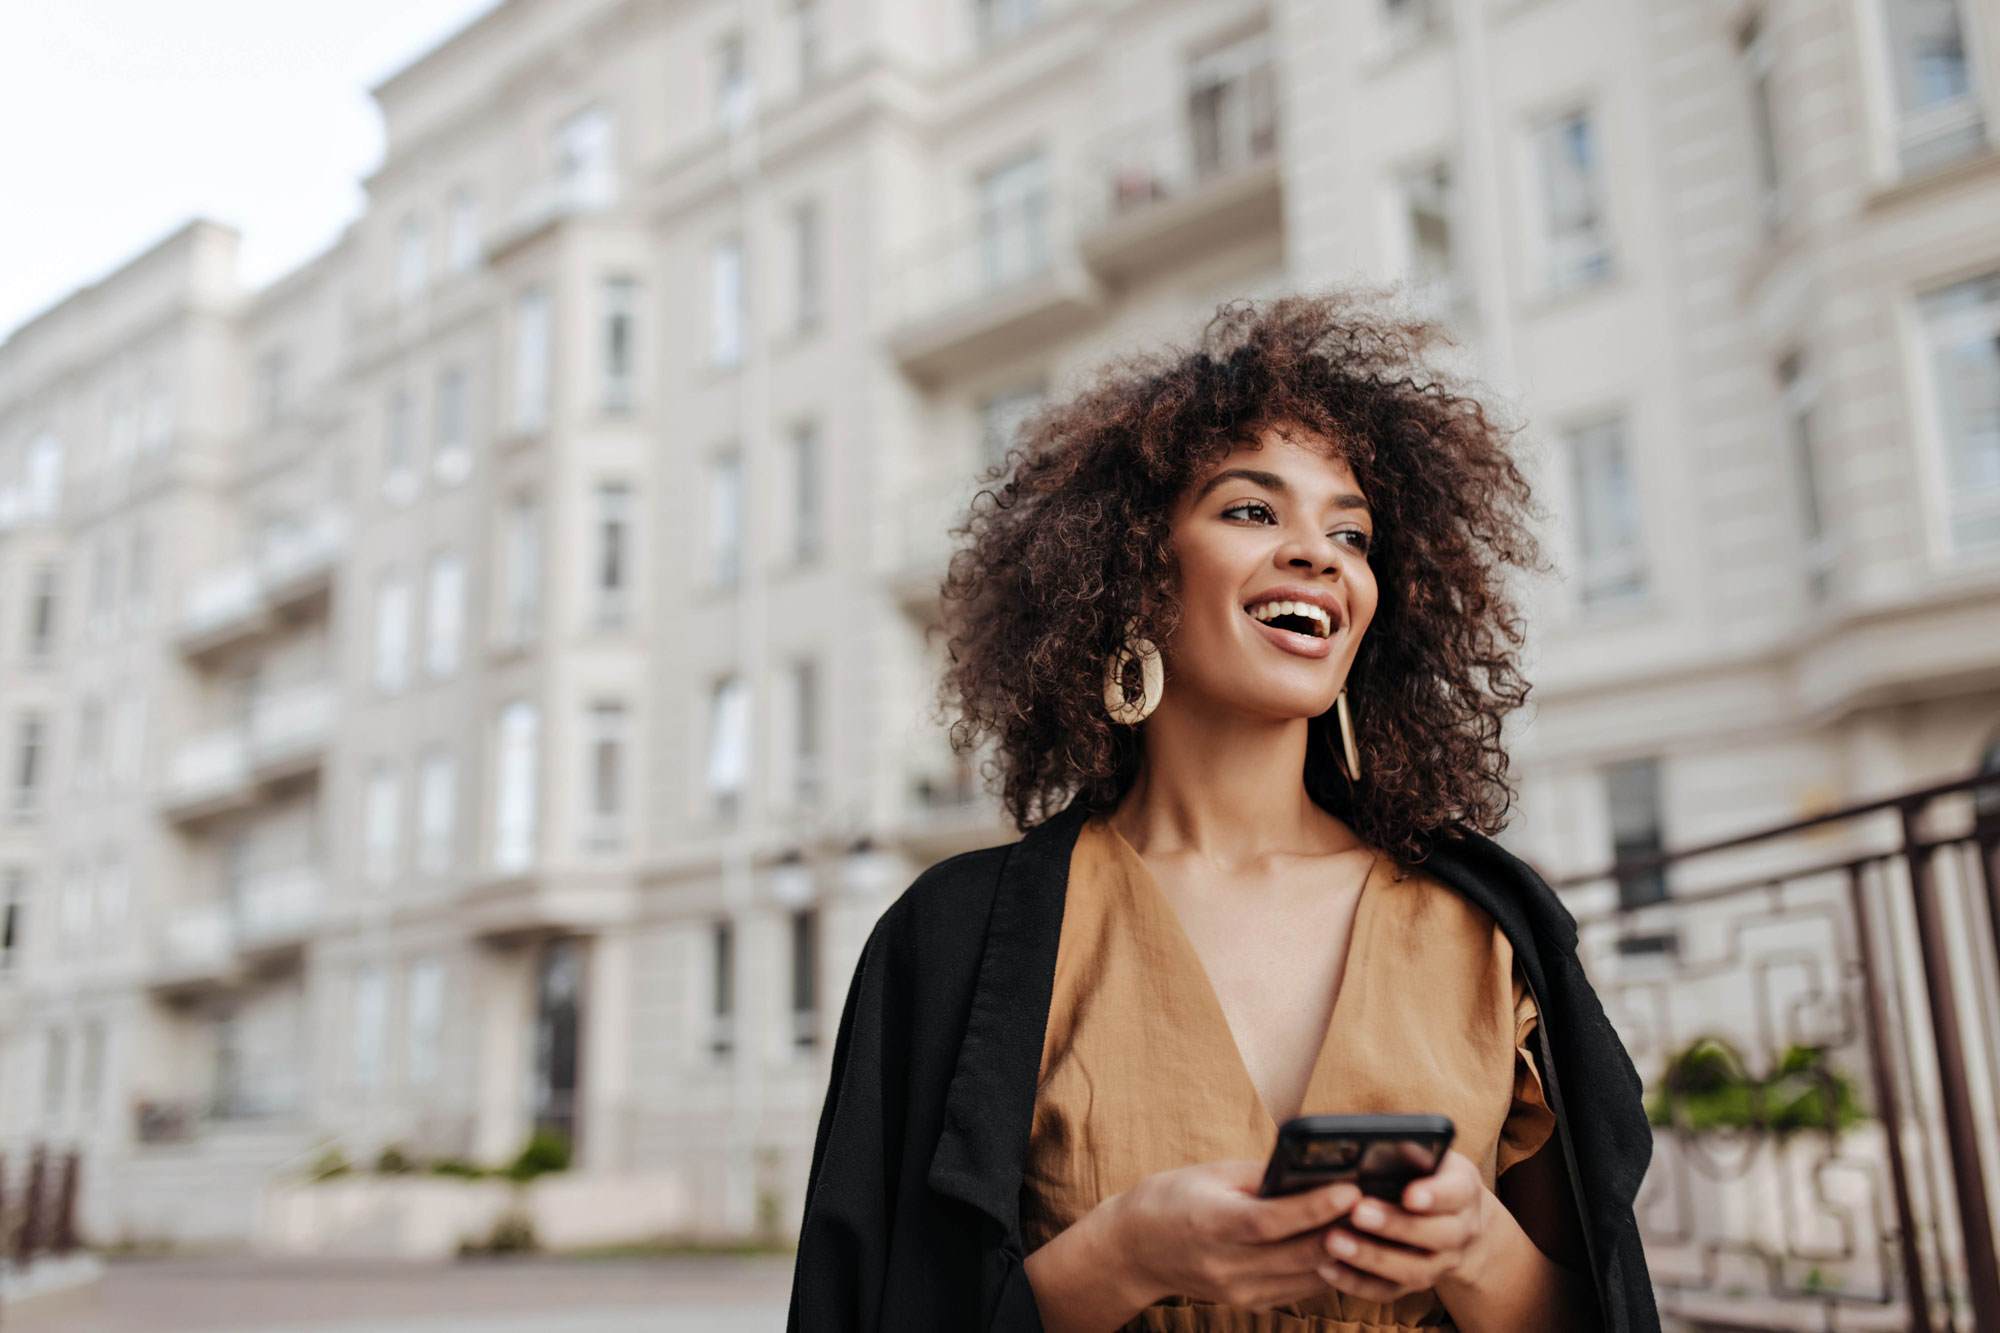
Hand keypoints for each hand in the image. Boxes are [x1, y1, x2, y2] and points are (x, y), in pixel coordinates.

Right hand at [1110, 1159, 1363, 1311]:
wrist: (1137, 1248)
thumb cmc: (1175, 1198)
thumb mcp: (1212, 1174)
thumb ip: (1263, 1177)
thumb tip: (1316, 1171)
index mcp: (1209, 1225)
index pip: (1269, 1222)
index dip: (1312, 1208)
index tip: (1349, 1189)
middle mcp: (1224, 1265)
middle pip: (1297, 1254)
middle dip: (1342, 1230)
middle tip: (1379, 1205)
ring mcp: (1239, 1291)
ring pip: (1307, 1276)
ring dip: (1343, 1252)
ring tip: (1373, 1224)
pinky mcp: (1250, 1303)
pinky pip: (1300, 1288)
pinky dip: (1326, 1267)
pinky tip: (1346, 1245)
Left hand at [1316, 1149, 1493, 1302]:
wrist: (1459, 1221)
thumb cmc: (1431, 1175)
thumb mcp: (1432, 1154)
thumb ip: (1409, 1147)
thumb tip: (1375, 1133)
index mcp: (1463, 1191)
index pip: (1455, 1193)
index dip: (1434, 1196)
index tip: (1410, 1194)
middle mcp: (1459, 1232)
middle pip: (1435, 1235)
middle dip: (1395, 1226)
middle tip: (1358, 1212)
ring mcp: (1439, 1263)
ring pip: (1412, 1270)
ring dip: (1371, 1258)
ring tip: (1332, 1240)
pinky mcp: (1414, 1284)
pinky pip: (1388, 1292)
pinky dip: (1356, 1283)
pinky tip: (1325, 1267)